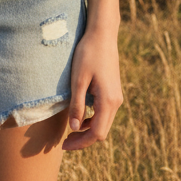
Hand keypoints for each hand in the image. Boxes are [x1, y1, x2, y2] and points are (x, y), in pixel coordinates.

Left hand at [62, 27, 122, 150]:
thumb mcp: (78, 80)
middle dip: (83, 139)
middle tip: (64, 142)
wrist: (102, 34)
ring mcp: (116, 96)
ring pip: (103, 122)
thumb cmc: (88, 55)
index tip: (64, 145)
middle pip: (101, 131)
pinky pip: (104, 112)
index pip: (96, 134)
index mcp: (108, 101)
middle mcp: (116, 102)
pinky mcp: (113, 91)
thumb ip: (77, 105)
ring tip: (70, 130)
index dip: (80, 143)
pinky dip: (92, 119)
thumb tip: (74, 129)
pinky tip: (80, 115)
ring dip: (88, 130)